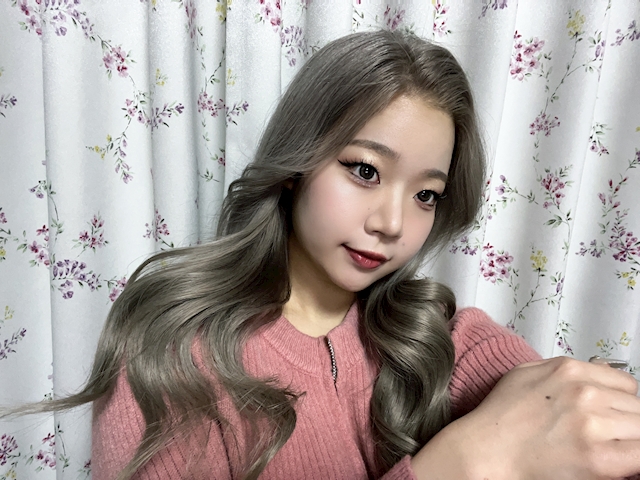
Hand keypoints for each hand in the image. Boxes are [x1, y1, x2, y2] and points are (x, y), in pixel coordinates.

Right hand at [452, 356, 639, 478]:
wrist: (487, 448)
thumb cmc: (501, 414)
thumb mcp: (528, 373)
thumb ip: (567, 370)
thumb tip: (604, 371)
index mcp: (570, 370)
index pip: (626, 384)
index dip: (621, 400)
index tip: (612, 413)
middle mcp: (586, 393)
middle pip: (636, 407)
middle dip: (625, 420)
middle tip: (606, 434)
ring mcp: (593, 425)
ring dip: (628, 439)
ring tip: (605, 447)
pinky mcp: (598, 458)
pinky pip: (639, 455)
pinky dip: (633, 458)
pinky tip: (616, 460)